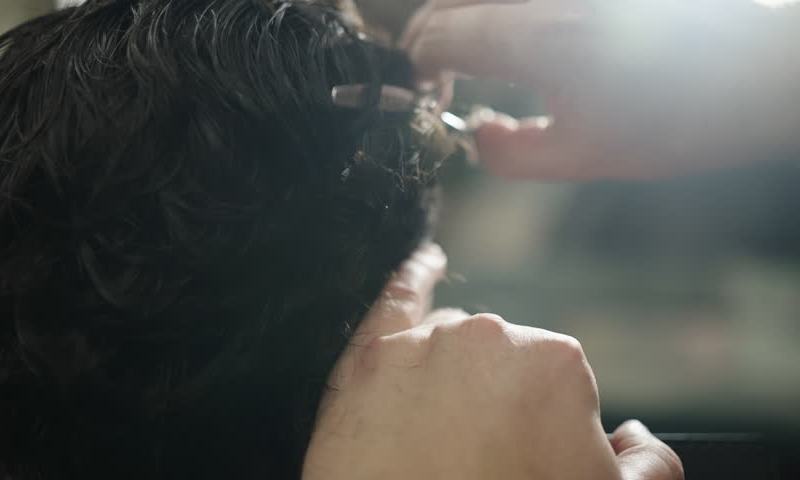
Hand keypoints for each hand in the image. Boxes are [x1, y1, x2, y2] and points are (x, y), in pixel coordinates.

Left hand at [302, 243, 683, 479]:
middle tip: (485, 458)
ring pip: (450, 342)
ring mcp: (423, 342)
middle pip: (501, 361)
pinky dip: (413, 278)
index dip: (541, 429)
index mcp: (554, 363)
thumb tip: (637, 439)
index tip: (524, 459)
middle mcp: (489, 336)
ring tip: (444, 429)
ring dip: (455, 373)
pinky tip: (427, 265)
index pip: (555, 384)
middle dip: (499, 402)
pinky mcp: (370, 357)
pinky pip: (395, 299)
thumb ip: (648, 463)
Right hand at [403, 0, 799, 179]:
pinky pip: (515, 0)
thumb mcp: (585, 156)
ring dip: (460, 21)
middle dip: (430, 40)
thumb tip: (474, 135)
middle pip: (451, 2)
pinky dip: (495, 15)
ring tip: (466, 62)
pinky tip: (510, 45)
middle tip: (436, 81)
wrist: (756, 75)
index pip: (437, 35)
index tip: (421, 98)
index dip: (415, 68)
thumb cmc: (680, 119)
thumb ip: (511, 155)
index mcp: (536, 38)